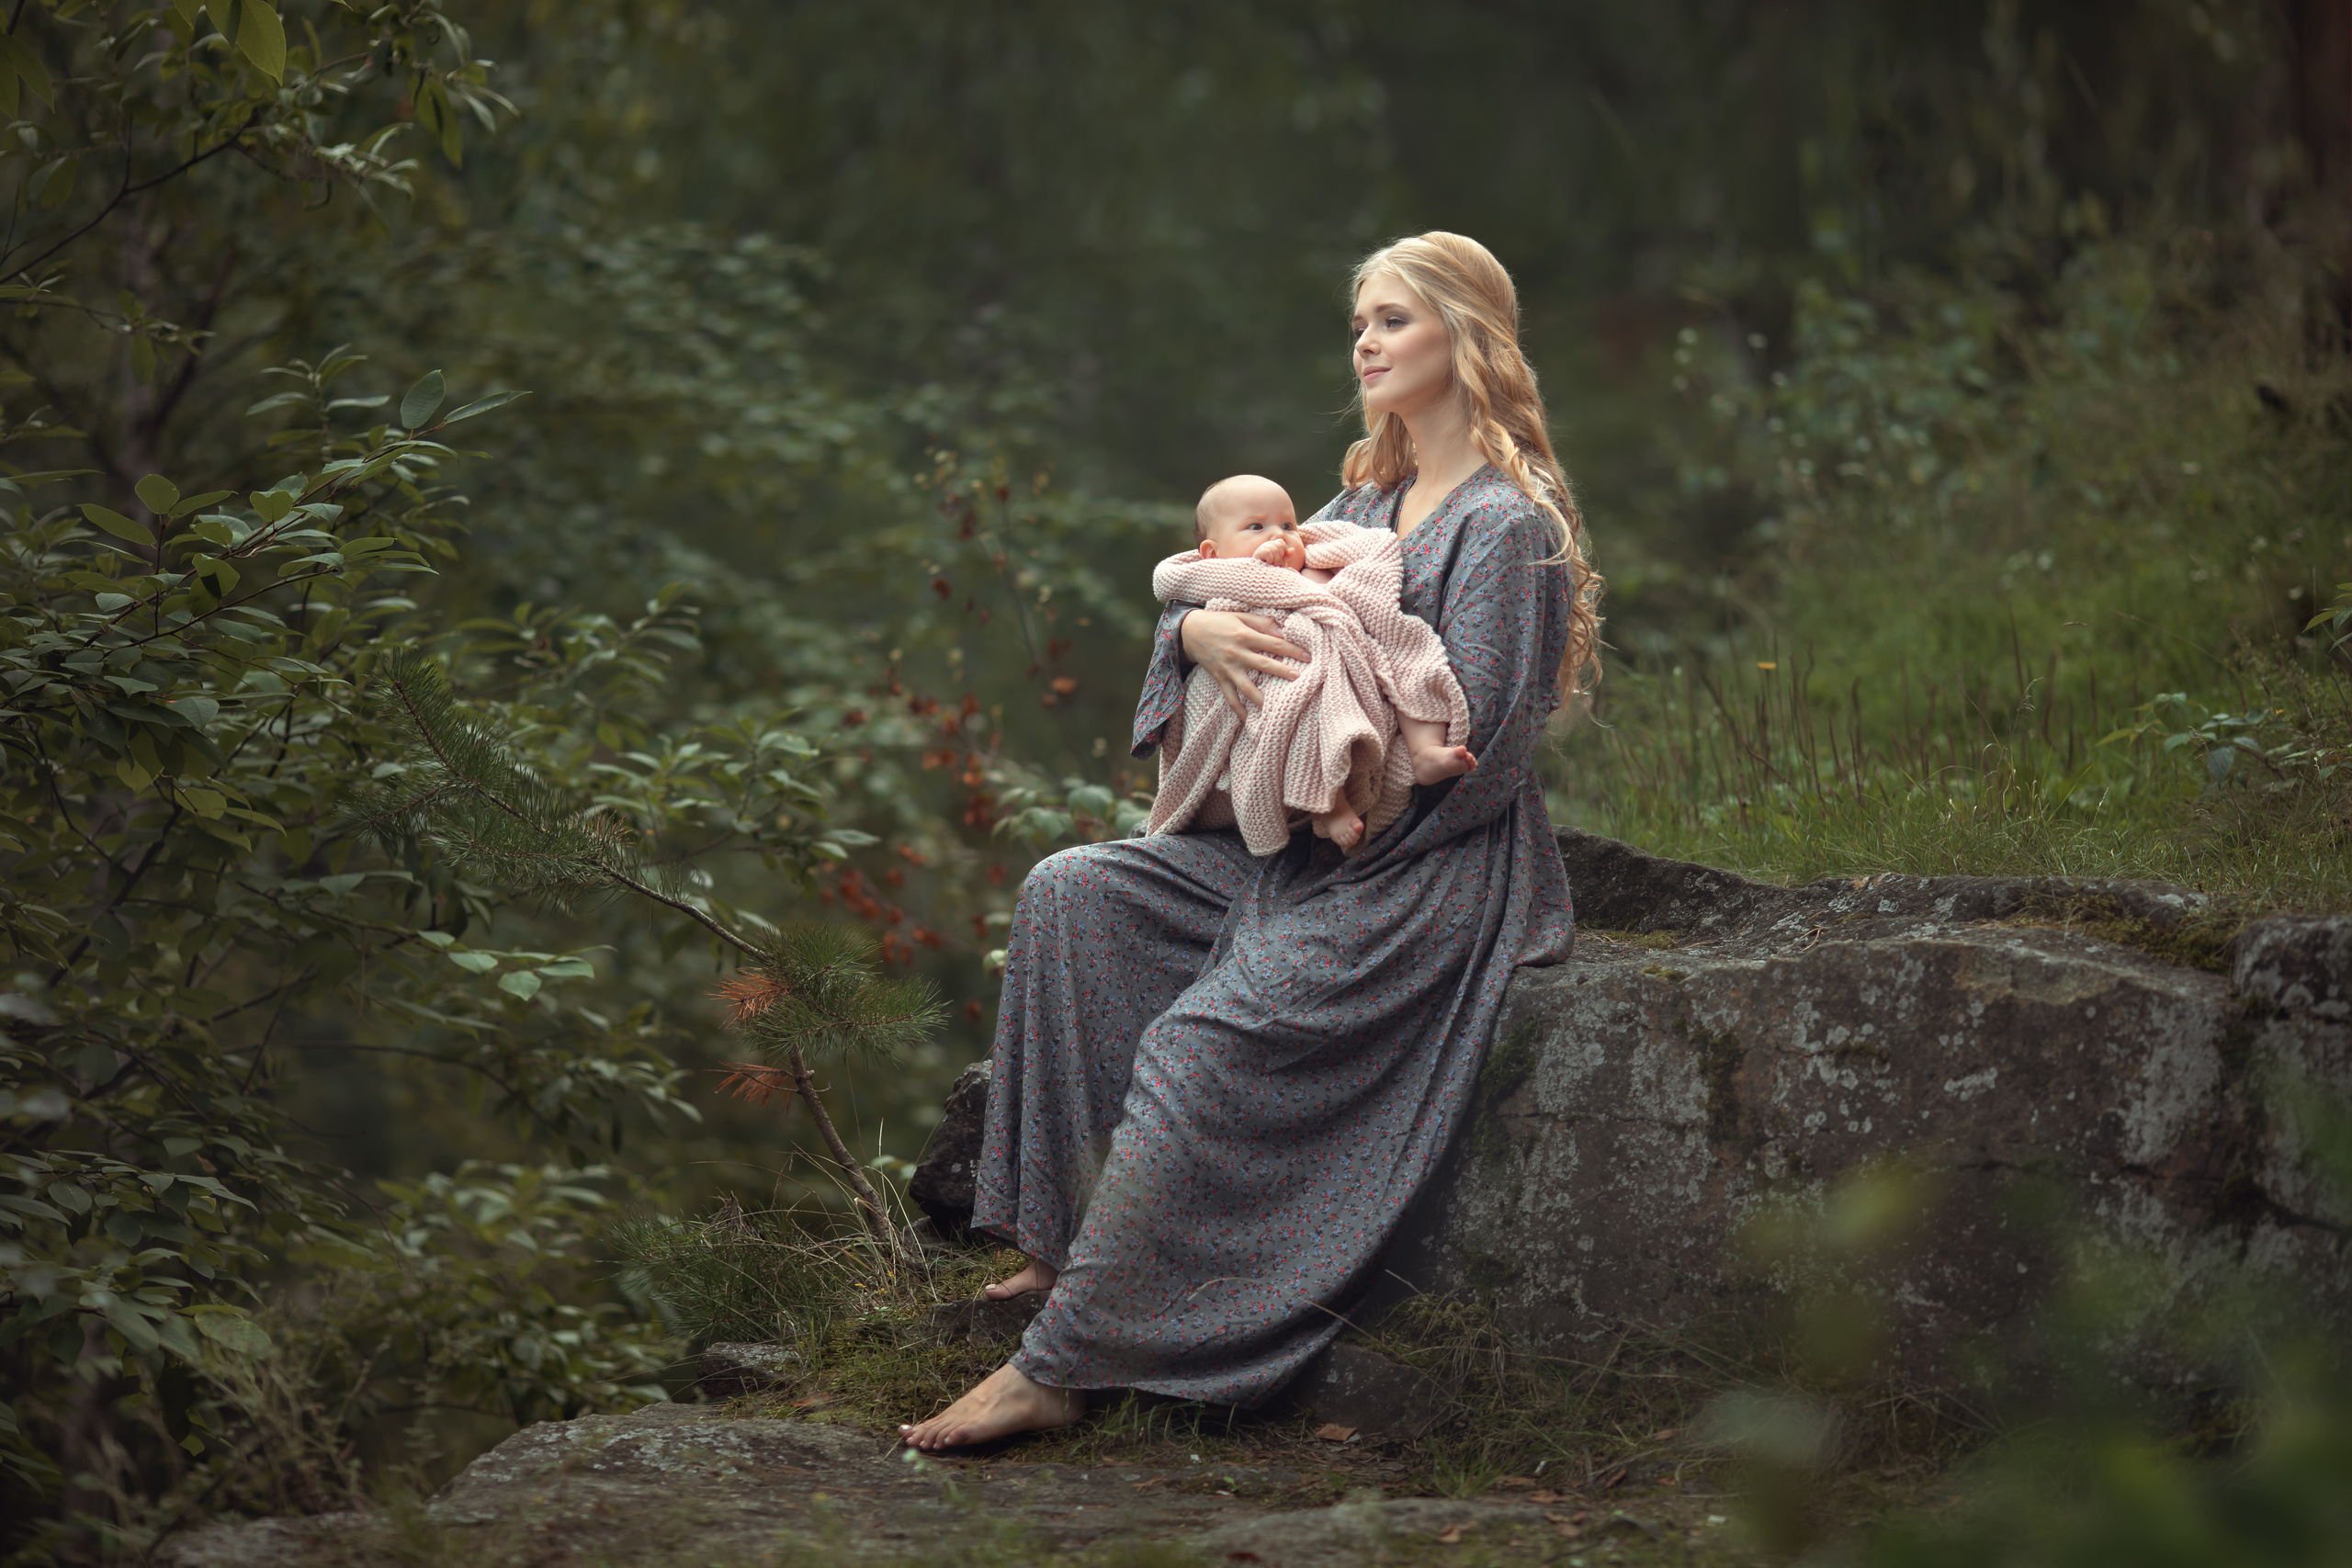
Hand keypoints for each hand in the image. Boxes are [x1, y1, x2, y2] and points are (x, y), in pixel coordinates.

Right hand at [1181, 610, 1306, 721]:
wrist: (1189, 631)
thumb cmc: (1219, 621)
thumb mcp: (1240, 616)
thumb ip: (1262, 623)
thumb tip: (1283, 631)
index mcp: (1244, 635)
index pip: (1273, 643)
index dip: (1292, 649)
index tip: (1309, 656)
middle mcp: (1237, 653)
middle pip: (1264, 664)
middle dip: (1282, 672)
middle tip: (1299, 679)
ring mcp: (1228, 668)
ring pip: (1247, 686)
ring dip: (1263, 697)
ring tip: (1277, 708)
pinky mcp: (1220, 678)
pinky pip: (1230, 698)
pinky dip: (1239, 710)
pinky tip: (1250, 720)